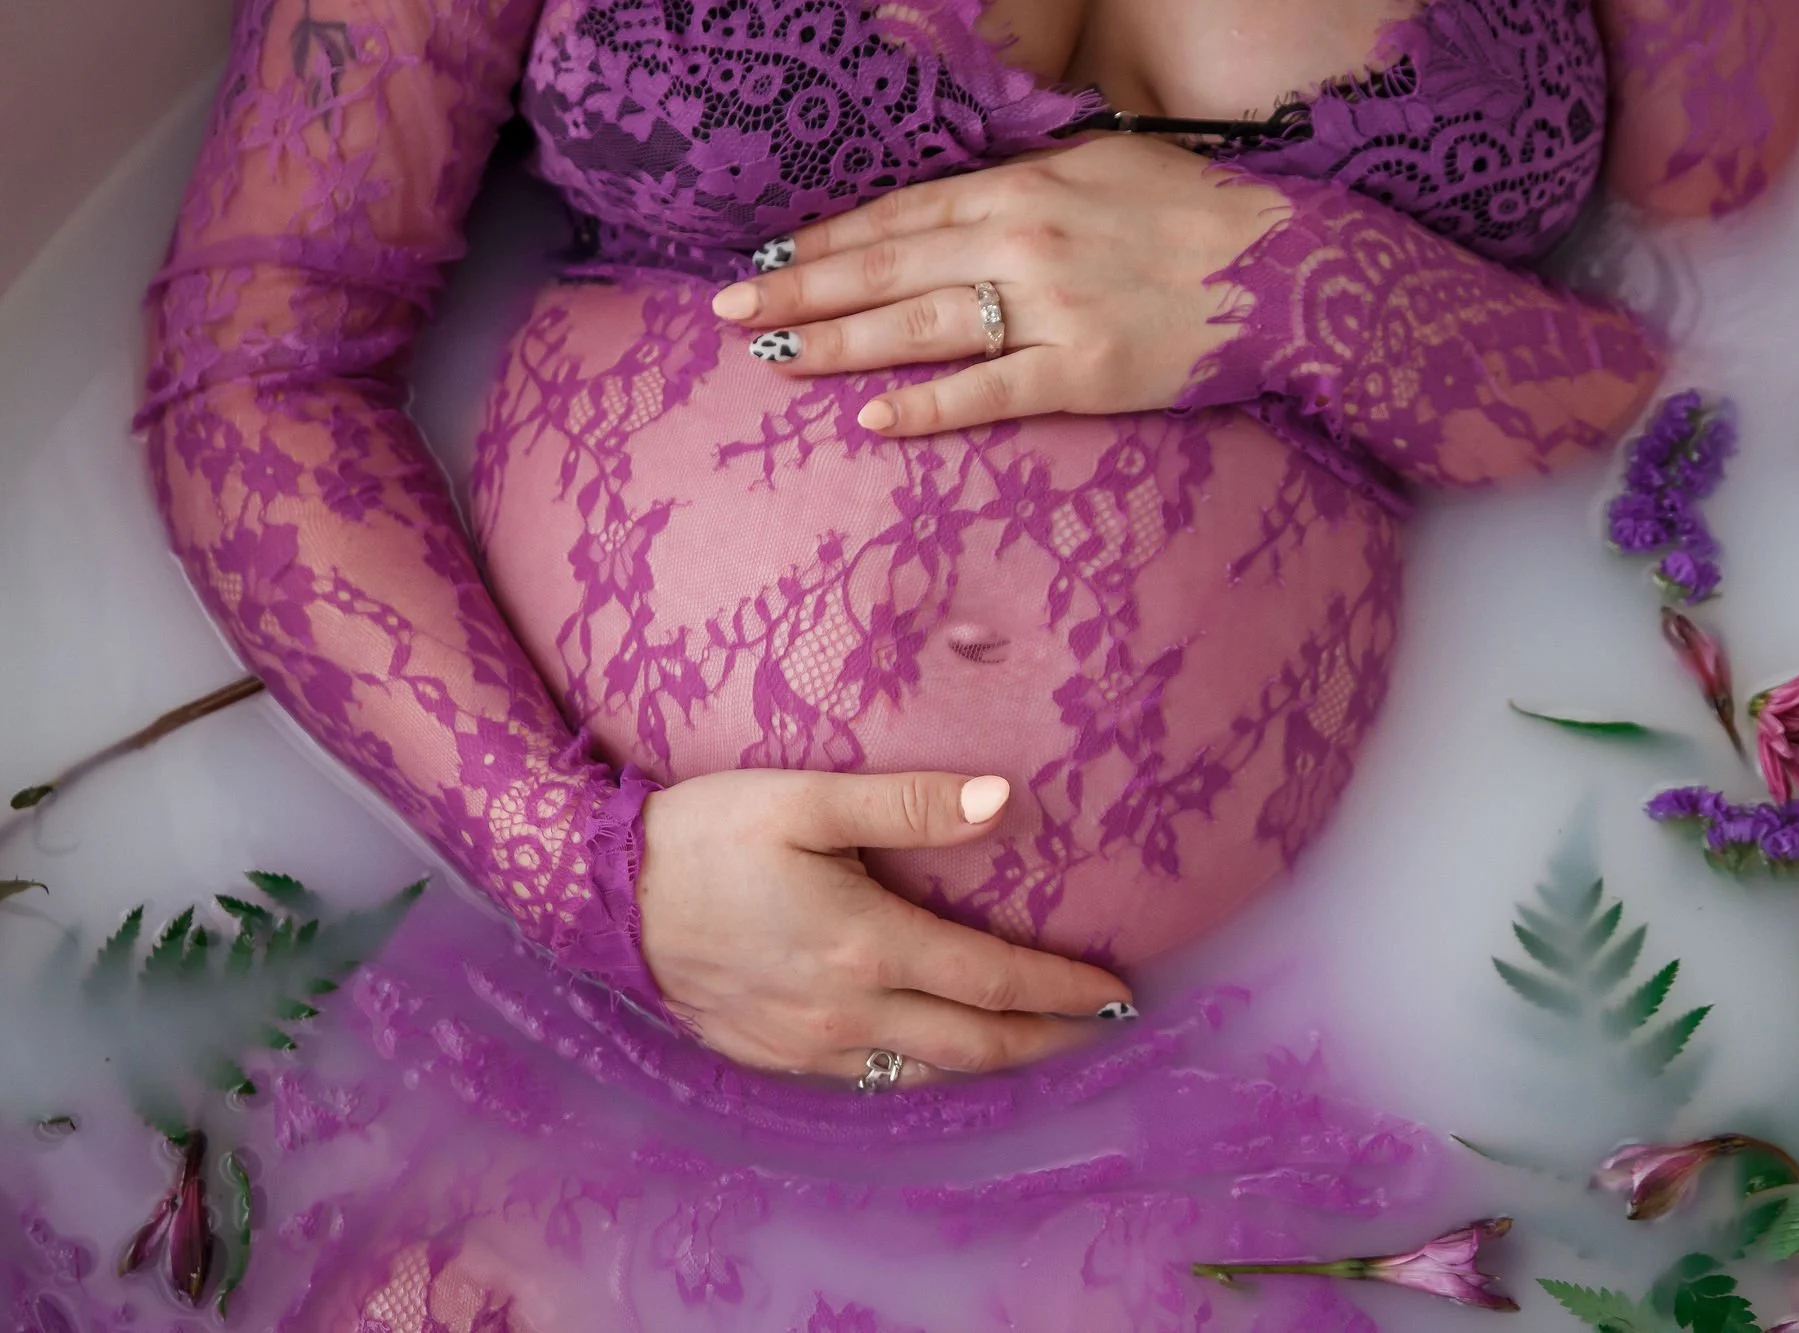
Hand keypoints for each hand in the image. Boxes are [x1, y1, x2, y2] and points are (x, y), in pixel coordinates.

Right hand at [636, 768, 1137, 1085]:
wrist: (597, 895)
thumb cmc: (703, 835)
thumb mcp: (805, 801)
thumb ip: (908, 802)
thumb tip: (1003, 800)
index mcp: (867, 947)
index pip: (994, 981)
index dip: (1063, 989)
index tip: (1120, 990)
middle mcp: (847, 1013)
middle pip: (975, 1045)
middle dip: (1048, 1040)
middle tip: (1103, 1029)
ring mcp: (808, 1046)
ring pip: (926, 1071)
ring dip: (992, 1062)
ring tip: (1039, 1044)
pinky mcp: (772, 1056)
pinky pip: (871, 1079)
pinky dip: (924, 1070)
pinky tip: (938, 1052)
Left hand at [709, 136, 1285, 436]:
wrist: (1286, 270)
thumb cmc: (1195, 214)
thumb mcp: (1102, 166)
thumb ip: (1023, 183)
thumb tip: (955, 204)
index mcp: (1022, 188)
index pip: (901, 215)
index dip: (829, 239)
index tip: (770, 257)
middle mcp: (1023, 241)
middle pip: (888, 269)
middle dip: (800, 289)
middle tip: (730, 312)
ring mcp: (1050, 310)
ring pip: (920, 329)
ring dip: (838, 344)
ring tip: (775, 359)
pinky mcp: (1083, 373)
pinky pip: (988, 392)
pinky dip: (928, 406)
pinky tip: (873, 419)